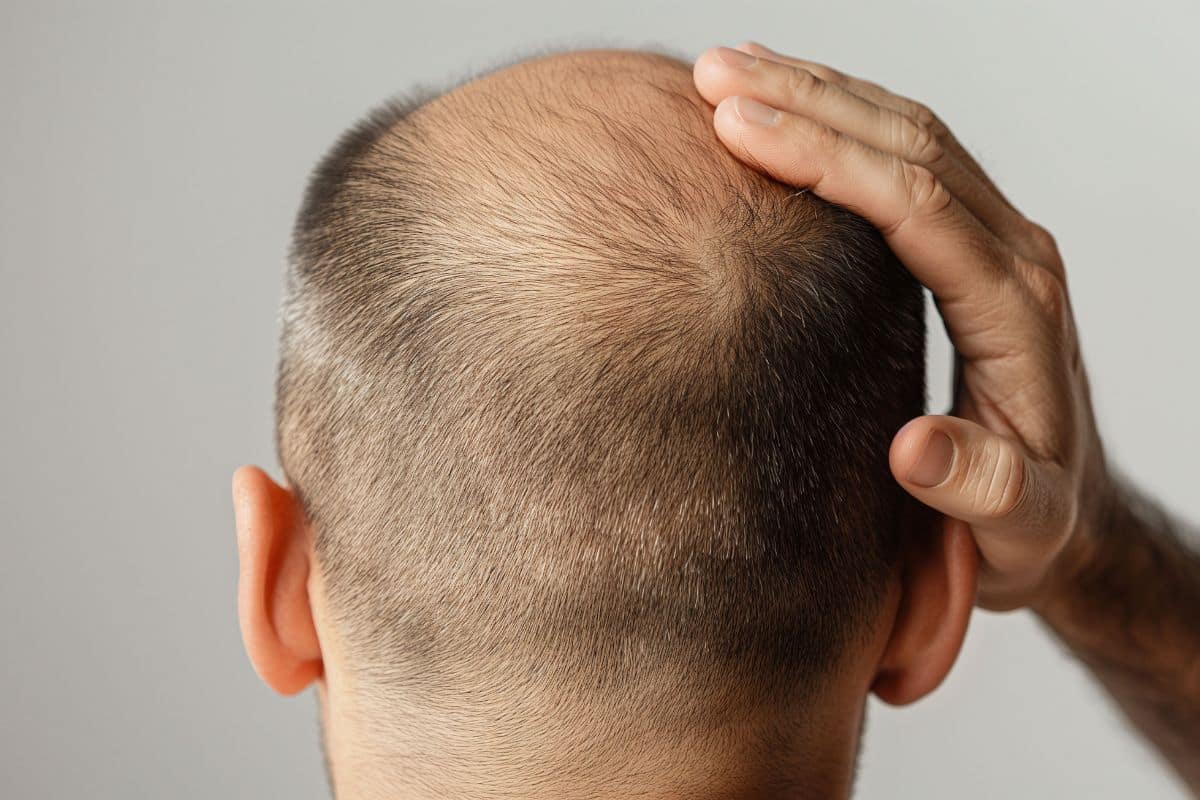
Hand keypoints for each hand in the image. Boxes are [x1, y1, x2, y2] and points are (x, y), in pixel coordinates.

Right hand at [693, 43, 1112, 610]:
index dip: (825, 159)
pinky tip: (789, 105)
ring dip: (819, 93)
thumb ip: (983, 491)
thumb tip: (915, 449)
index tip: (739, 130)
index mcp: (1016, 311)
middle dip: (807, 101)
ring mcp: (995, 241)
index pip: (914, 203)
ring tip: (728, 70)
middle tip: (711, 75)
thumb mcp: (1020, 528)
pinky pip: (907, 155)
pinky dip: (841, 118)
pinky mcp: (973, 243)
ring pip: (907, 133)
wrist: (1069, 514)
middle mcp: (1012, 256)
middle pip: (909, 143)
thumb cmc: (1033, 524)